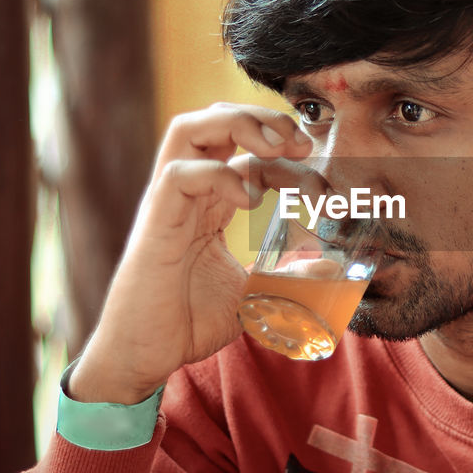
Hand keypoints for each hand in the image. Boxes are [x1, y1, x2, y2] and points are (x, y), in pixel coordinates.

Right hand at [69, 103, 313, 403]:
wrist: (142, 356)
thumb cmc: (187, 322)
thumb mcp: (254, 296)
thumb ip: (288, 278)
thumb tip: (331, 267)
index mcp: (208, 202)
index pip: (243, 150)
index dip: (281, 147)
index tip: (316, 167)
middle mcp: (186, 193)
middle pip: (212, 121)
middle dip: (259, 117)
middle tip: (300, 142)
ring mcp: (167, 203)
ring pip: (188, 130)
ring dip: (236, 125)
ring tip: (275, 148)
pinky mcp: (154, 223)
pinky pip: (178, 175)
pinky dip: (217, 175)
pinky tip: (249, 199)